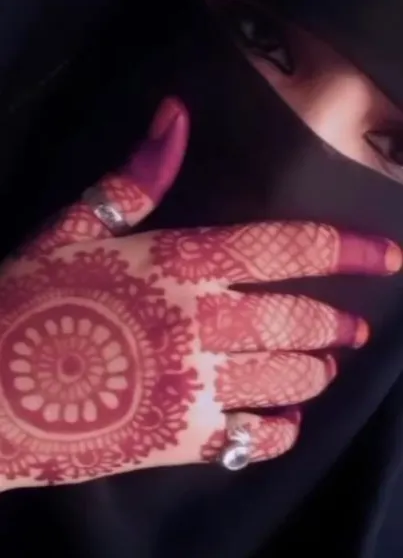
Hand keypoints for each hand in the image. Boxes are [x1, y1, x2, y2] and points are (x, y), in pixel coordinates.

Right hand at [0, 97, 399, 489]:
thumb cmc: (26, 306)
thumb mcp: (72, 231)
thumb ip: (135, 179)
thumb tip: (177, 116)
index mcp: (182, 264)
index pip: (289, 249)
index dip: (350, 248)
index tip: (392, 256)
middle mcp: (204, 323)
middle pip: (301, 319)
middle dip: (336, 323)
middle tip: (351, 329)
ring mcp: (200, 386)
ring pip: (291, 377)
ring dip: (317, 371)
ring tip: (324, 366)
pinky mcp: (187, 441)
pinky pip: (260, 440)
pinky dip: (283, 429)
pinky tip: (285, 420)